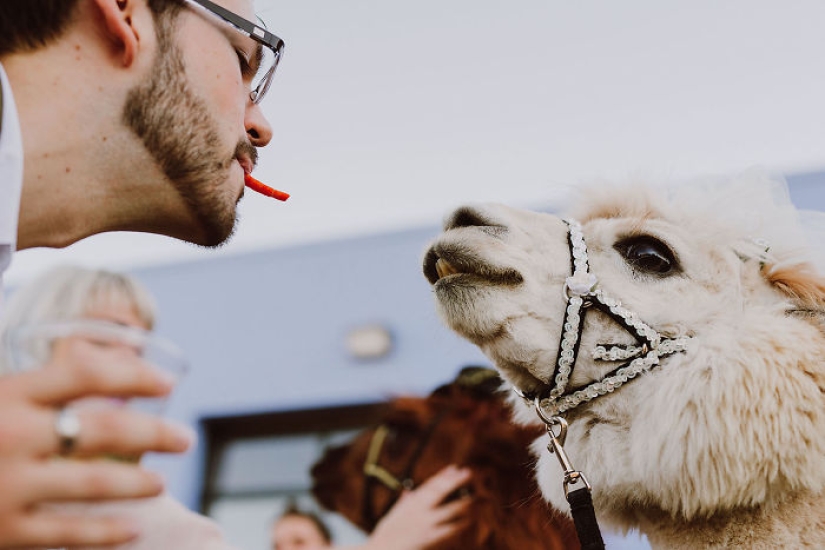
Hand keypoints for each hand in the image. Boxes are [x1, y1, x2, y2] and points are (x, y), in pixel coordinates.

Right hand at [0, 344, 193, 547]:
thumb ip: (40, 387)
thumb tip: (103, 364)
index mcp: (10, 395)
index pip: (87, 373)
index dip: (135, 376)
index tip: (168, 384)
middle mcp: (14, 436)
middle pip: (106, 430)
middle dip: (156, 434)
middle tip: (185, 439)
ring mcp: (9, 486)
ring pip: (97, 484)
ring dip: (138, 483)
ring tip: (159, 483)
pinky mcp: (4, 531)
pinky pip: (69, 533)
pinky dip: (107, 531)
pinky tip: (132, 528)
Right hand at [365, 465, 471, 549]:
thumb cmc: (387, 535)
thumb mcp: (393, 515)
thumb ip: (404, 504)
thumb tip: (408, 493)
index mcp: (410, 503)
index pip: (429, 485)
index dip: (443, 475)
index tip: (455, 468)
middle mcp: (418, 510)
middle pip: (440, 492)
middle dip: (454, 481)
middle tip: (468, 473)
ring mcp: (425, 524)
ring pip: (449, 510)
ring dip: (462, 502)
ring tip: (474, 497)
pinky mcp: (430, 539)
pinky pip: (449, 530)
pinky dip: (459, 524)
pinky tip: (468, 520)